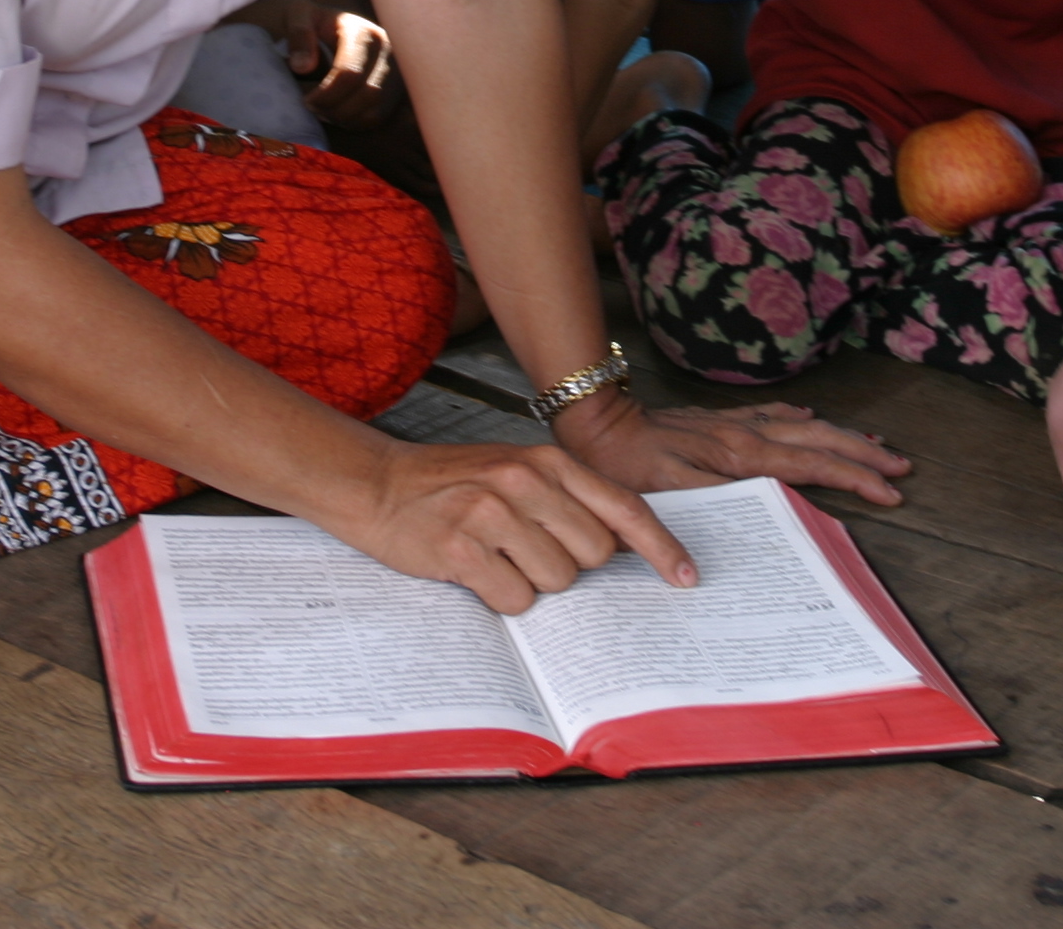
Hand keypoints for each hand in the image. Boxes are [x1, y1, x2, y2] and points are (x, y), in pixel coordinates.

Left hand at [282, 0, 403, 129]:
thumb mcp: (299, 16)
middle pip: (367, 94)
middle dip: (335, 109)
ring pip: (375, 110)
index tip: (305, 99)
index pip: (351, 73)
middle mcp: (388, 50)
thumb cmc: (314, 22)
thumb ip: (299, 35)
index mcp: (364, 32)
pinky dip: (355, 122)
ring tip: (323, 110)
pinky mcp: (397, 88)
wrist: (333, 24)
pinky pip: (378, 117)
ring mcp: (397, 70)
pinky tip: (337, 112)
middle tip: (312, 107)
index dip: (326, 94)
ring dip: (344, 118)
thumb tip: (303, 67)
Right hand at [326, 437, 698, 613]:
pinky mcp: (463, 548)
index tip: (687, 577)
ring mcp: (493, 513)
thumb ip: (567, 499)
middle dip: (571, 566)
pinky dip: (501, 599)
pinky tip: (474, 572)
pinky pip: (515, 600)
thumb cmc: (451, 484)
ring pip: (557, 582)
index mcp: (548, 462)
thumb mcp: (515, 472)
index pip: (624, 508)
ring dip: (532, 584)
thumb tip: (622, 547)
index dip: (662, 547)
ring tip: (496, 557)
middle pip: (595, 555)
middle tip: (529, 552)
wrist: (376, 482)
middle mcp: (526, 481)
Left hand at [551, 389, 910, 507]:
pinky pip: (768, 414)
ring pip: (801, 426)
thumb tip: (748, 536)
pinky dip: (796, 418)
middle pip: (819, 442)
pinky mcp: (716, 421)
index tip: (889, 492)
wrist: (595, 424)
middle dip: (862, 455)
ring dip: (840, 435)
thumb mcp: (662, 497)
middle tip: (901, 468)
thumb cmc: (625, 467)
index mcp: (739, 457)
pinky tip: (809, 417)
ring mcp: (732, 426)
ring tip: (875, 445)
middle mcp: (743, 436)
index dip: (854, 478)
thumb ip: (708, 511)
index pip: (812, 467)